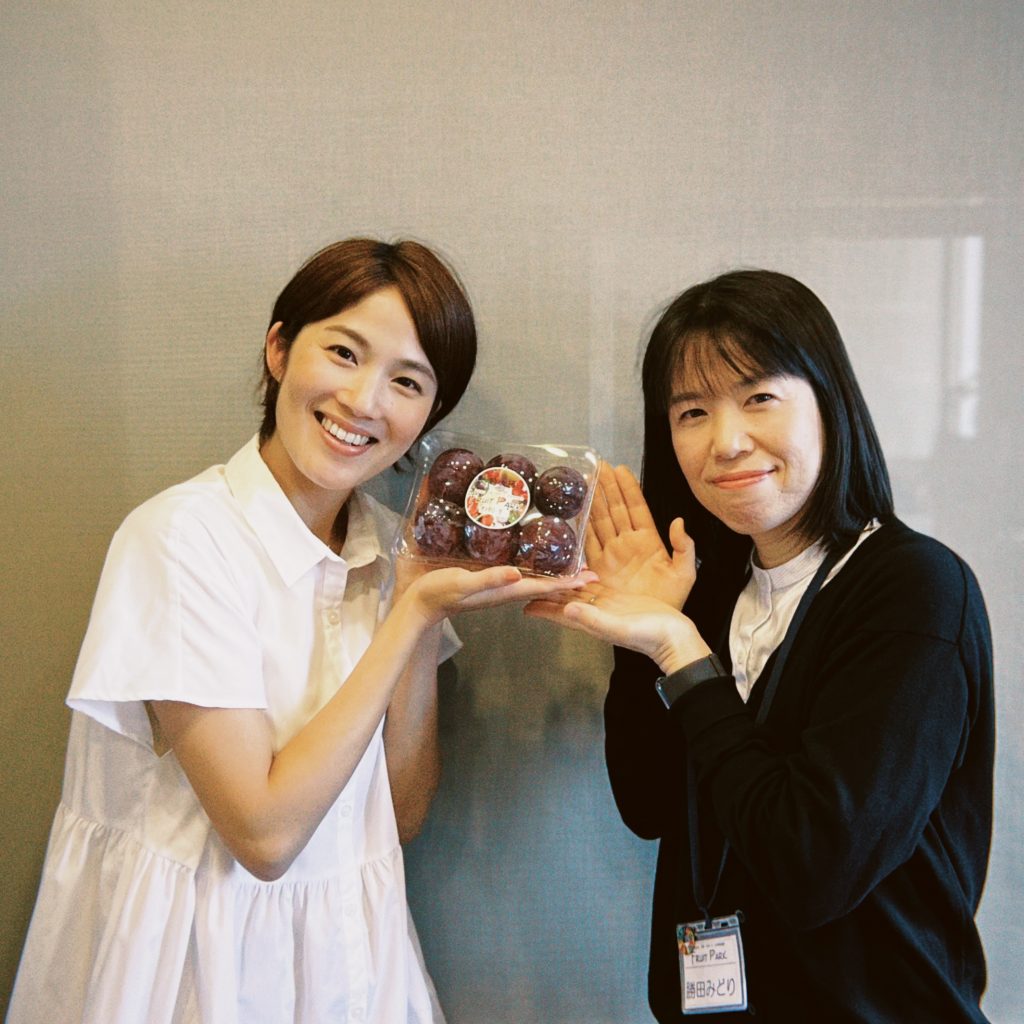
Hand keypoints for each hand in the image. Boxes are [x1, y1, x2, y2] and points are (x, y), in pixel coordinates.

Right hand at [397, 558, 596, 626]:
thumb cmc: (439, 592)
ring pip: (534, 581)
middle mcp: (507, 588)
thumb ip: (489, 579)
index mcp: (506, 590)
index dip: (568, 583)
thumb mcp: (463, 583)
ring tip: (573, 563)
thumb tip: (517, 574)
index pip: (544, 588)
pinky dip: (535, 569)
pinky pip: (520, 575)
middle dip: (568, 579)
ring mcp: (499, 586)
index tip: (591, 577)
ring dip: (554, 574)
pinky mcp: (490, 580)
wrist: (420, 602)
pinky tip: (536, 559)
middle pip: (545, 585)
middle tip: (592, 570)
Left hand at [524, 584, 709, 673]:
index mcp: (589, 620)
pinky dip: (581, 576)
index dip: (538, 604)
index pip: (556, 612)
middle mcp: (593, 613)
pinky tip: (575, 567)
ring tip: (545, 567)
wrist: (675, 638)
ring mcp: (605, 605)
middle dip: (545, 589)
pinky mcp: (617, 597)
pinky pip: (594, 584)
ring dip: (561, 581)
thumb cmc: (649, 638)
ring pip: (576, 590)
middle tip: (527, 575)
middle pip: (562, 599)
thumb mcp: (619, 629)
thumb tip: (566, 609)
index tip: (517, 596)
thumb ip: (594, 620)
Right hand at [585, 463, 695, 609]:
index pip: (636, 507)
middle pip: (614, 509)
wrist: (658, 629)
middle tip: (595, 466)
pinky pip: (587, 545)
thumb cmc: (673, 601)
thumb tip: (679, 522)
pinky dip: (580, 529)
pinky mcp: (598, 570)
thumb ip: (684, 547)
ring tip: (584, 481)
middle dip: (605, 487)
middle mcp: (627, 545)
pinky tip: (573, 514)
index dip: (627, 488)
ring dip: (592, 502)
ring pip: (600, 522)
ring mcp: (611, 556)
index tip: (618, 468)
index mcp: (648, 541)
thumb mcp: (685, 573)